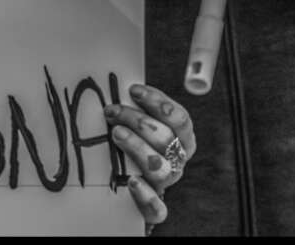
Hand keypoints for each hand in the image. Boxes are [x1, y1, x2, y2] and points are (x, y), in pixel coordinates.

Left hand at [105, 84, 195, 234]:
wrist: (131, 186)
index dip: (158, 102)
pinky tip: (132, 182)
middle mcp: (177, 160)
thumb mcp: (139, 125)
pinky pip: (157, 209)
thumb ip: (135, 109)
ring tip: (116, 134)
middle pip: (166, 139)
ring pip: (160, 167)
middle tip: (112, 111)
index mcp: (181, 138)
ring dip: (137, 147)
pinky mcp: (154, 208)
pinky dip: (146, 195)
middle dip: (138, 121)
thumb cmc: (135, 144)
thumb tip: (116, 86)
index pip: (179, 118)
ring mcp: (167, 183)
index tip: (133, 90)